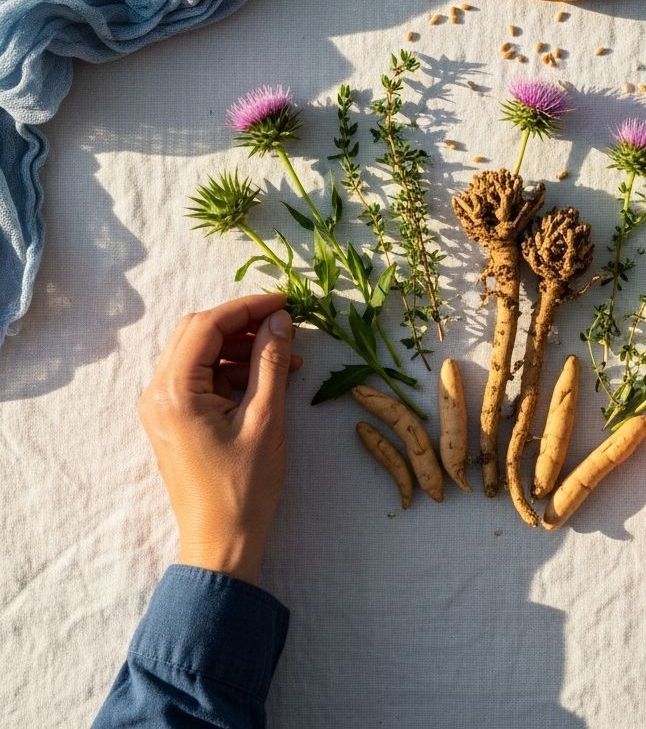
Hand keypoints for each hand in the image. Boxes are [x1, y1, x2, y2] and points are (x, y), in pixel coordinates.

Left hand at [137, 294, 301, 583]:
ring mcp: (163, 406)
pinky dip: (233, 370)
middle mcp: (158, 392)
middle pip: (197, 333)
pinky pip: (201, 377)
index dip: (247, 307)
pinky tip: (268, 379)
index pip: (207, 326)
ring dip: (241, 348)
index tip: (285, 302)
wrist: (220, 542)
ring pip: (200, 353)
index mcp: (174, 392)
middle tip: (284, 324)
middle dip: (243, 323)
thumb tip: (280, 320)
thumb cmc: (244, 487)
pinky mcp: (174, 418)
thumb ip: (271, 362)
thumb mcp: (266, 419)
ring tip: (287, 357)